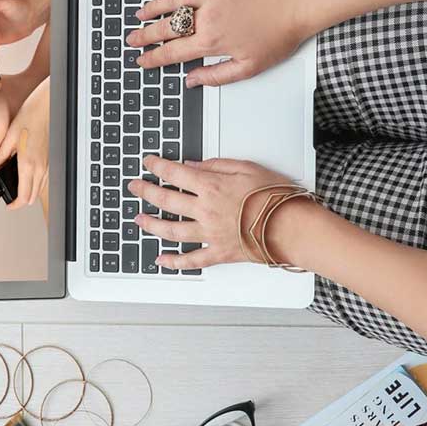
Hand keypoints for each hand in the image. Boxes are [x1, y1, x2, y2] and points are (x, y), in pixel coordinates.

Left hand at [0, 78, 49, 208]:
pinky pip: (44, 178)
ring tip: (18, 189)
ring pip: (40, 188)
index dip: (15, 204)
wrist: (48, 106)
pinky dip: (36, 182)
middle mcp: (40, 166)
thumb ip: (1, 155)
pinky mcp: (50, 158)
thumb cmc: (30, 116)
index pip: (23, 195)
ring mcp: (47, 163)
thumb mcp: (9, 135)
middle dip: (21, 200)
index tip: (8, 204)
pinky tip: (28, 176)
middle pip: (33, 196)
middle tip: (10, 198)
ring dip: (30, 192)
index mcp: (27, 163)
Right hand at [126, 0, 310, 87]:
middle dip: (145, 34)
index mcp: (212, 40)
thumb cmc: (280, 35)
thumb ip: (217, 76)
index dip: (153, 57)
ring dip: (153, 7)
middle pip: (166, 26)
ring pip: (173, 0)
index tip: (142, 60)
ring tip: (141, 13)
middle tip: (132, 39)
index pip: (173, 51)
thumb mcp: (250, 67)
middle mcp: (207, 16)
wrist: (299, 3)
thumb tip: (193, 80)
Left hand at [127, 155, 296, 270]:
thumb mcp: (248, 168)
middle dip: (145, 192)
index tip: (148, 163)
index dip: (157, 166)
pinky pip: (192, 260)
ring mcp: (210, 234)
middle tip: (134, 187)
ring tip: (139, 220)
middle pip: (166, 201)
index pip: (175, 174)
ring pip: (171, 231)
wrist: (292, 227)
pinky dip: (174, 262)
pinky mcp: (219, 253)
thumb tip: (194, 165)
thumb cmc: (276, 197)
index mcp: (212, 187)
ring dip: (151, 225)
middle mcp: (206, 210)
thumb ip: (217, 165)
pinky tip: (161, 260)